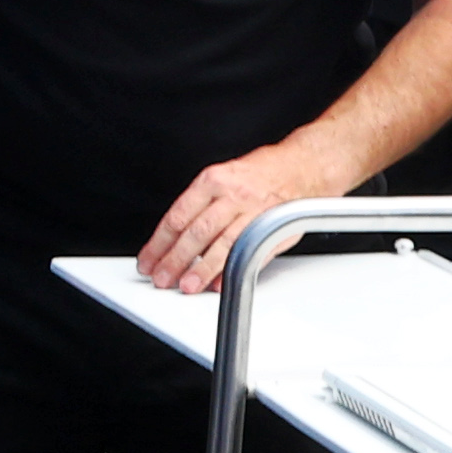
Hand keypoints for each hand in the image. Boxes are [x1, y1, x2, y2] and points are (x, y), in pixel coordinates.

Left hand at [137, 140, 343, 294]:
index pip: (177, 217)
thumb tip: (174, 242)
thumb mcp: (221, 178)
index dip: (159, 243)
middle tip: (161, 278)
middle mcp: (232, 195)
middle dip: (175, 260)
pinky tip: (220, 282)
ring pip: (222, 245)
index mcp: (212, 181)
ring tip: (187, 285)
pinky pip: (250, 251)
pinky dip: (233, 269)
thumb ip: (200, 207)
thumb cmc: (259, 175)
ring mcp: (254, 211)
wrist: (303, 167)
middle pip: (195, 233)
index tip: (148, 261)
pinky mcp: (273, 226)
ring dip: (202, 269)